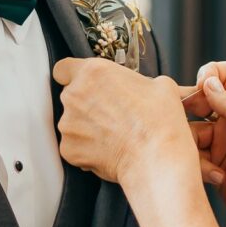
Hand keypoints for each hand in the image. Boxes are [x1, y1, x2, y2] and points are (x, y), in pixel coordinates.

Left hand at [52, 57, 195, 188]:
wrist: (156, 158)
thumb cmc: (158, 121)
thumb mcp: (161, 85)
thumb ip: (140, 82)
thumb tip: (146, 89)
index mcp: (93, 72)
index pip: (64, 68)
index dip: (73, 77)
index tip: (85, 86)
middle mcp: (74, 95)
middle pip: (71, 96)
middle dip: (86, 105)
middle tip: (110, 114)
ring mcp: (68, 124)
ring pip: (71, 123)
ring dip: (86, 128)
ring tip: (112, 136)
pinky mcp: (68, 149)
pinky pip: (74, 147)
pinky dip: (86, 150)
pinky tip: (108, 152)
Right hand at [189, 61, 225, 226]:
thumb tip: (207, 82)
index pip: (225, 72)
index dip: (210, 75)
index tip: (203, 87)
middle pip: (202, 97)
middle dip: (192, 108)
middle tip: (189, 121)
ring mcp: (221, 138)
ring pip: (191, 126)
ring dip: (193, 142)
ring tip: (207, 160)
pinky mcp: (210, 159)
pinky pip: (191, 151)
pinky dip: (198, 163)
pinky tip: (215, 176)